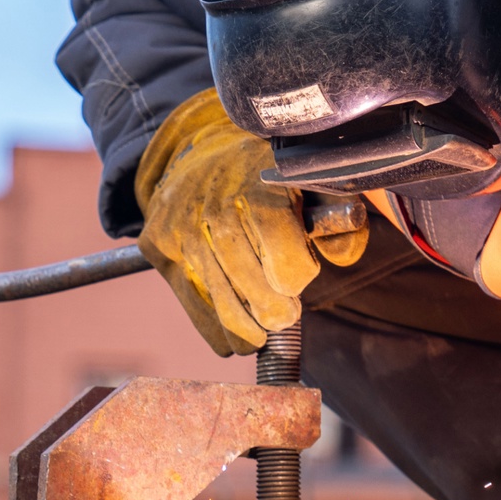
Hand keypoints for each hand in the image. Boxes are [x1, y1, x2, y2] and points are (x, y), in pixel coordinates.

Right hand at [134, 90, 368, 355]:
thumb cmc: (267, 181)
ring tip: (263, 336)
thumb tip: (339, 257)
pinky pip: (190, 301)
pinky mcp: (160, 246)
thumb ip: (337, 219)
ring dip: (245, 328)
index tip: (299, 280)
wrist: (200, 160)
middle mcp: (214, 201)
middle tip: (286, 318)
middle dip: (272, 308)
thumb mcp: (310, 185)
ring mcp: (180, 225)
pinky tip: (236, 339)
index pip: (276, 234)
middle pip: (245, 272)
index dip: (295, 270)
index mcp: (257, 180)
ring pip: (216, 293)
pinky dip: (215, 330)